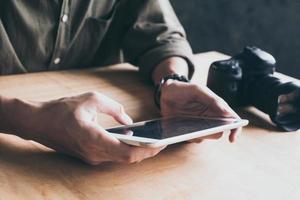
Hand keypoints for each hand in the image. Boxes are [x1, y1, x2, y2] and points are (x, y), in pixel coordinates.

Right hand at [2, 92, 164, 164]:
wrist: (38, 122)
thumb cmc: (62, 109)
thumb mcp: (91, 99)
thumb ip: (115, 108)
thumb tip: (129, 120)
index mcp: (94, 139)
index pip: (128, 154)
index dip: (148, 150)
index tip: (162, 143)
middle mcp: (94, 153)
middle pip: (128, 159)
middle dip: (147, 152)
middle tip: (162, 142)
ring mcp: (91, 157)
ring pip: (121, 159)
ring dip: (138, 152)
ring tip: (153, 141)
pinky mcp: (89, 156)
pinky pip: (113, 156)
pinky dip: (127, 151)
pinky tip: (135, 141)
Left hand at [160, 80, 240, 142]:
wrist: (165, 93)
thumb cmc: (184, 89)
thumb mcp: (198, 90)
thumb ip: (212, 99)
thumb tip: (228, 113)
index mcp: (217, 108)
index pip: (232, 120)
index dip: (235, 130)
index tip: (232, 139)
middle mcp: (211, 119)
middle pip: (218, 132)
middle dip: (211, 132)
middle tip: (201, 127)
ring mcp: (199, 126)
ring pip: (204, 137)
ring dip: (198, 134)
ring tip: (187, 123)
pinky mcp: (189, 131)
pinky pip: (192, 139)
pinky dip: (188, 135)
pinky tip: (181, 125)